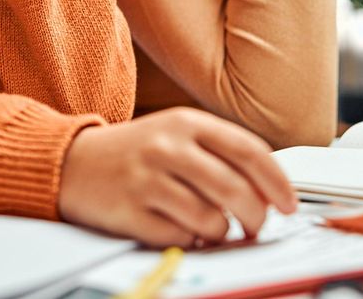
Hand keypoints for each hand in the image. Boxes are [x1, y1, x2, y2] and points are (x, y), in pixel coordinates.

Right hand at [58, 108, 296, 247]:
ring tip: (212, 225)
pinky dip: (189, 240)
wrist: (72, 162)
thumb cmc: (137, 150)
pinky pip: (180, 238)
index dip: (276, 181)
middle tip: (256, 226)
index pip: (248, 150)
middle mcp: (168, 147)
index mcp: (186, 122)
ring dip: (221, 232)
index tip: (289, 203)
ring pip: (211, 220)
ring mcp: (148, 179)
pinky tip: (180, 228)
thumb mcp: (177, 134)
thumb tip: (268, 190)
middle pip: (235, 190)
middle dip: (256, 217)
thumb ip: (221, 154)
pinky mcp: (131, 212)